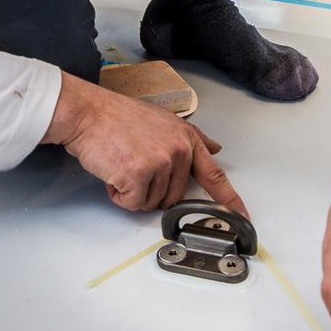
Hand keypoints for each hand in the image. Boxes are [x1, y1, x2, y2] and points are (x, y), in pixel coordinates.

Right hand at [43, 72, 247, 214]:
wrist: (88, 113)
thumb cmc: (118, 116)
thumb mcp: (163, 120)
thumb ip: (192, 138)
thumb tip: (214, 149)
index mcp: (186, 139)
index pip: (214, 175)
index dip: (230, 200)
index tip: (242, 216)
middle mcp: (178, 151)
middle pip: (174, 197)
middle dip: (151, 189)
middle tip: (134, 165)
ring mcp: (160, 163)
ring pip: (151, 203)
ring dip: (133, 192)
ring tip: (122, 164)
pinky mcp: (139, 175)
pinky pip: (132, 203)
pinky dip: (119, 195)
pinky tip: (113, 172)